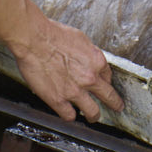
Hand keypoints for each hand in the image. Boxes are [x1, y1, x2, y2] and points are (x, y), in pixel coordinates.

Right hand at [9, 3, 124, 122]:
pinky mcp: (58, 100)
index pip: (108, 76)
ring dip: (94, 115)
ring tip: (93, 117)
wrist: (34, 40)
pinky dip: (70, 115)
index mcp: (97, 61)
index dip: (105, 80)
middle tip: (117, 107)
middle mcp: (89, 78)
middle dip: (114, 103)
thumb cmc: (53, 34)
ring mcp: (74, 91)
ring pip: (93, 112)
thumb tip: (89, 61)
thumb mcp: (81, 39)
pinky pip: (70, 116)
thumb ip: (88, 54)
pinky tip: (68, 112)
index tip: (103, 84)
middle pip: (109, 96)